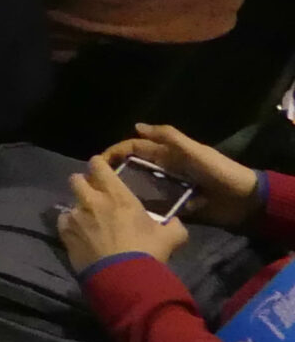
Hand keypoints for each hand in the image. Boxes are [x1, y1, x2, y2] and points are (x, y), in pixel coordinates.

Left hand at [59, 156, 190, 270]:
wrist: (124, 278)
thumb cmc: (148, 252)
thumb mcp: (170, 237)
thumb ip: (173, 226)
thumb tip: (175, 223)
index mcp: (117, 196)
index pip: (98, 166)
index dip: (98, 164)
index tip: (101, 168)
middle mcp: (92, 201)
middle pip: (75, 179)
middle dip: (82, 183)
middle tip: (92, 194)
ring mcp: (76, 217)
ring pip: (69, 203)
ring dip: (78, 209)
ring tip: (87, 221)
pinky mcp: (65, 234)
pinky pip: (63, 222)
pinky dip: (69, 225)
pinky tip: (79, 234)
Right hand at [105, 123, 265, 227]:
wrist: (245, 201)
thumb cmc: (219, 172)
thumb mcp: (194, 151)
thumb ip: (170, 138)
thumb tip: (136, 126)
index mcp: (169, 154)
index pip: (135, 148)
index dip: (116, 151)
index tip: (98, 162)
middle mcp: (167, 170)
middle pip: (136, 168)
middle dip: (117, 172)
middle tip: (96, 184)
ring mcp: (172, 190)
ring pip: (144, 188)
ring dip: (129, 192)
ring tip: (109, 201)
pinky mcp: (179, 207)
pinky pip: (158, 207)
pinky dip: (147, 209)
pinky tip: (132, 215)